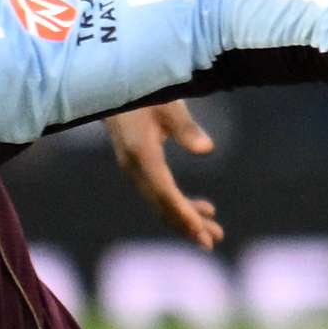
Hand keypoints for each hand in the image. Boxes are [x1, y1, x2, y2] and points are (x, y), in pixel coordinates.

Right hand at [104, 100, 221, 249]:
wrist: (112, 86)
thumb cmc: (144, 90)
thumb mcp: (168, 104)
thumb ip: (186, 127)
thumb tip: (207, 150)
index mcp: (141, 154)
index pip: (163, 192)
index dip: (183, 213)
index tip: (200, 231)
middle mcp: (134, 167)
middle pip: (162, 204)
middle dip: (187, 225)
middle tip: (213, 242)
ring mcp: (134, 168)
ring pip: (161, 202)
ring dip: (187, 218)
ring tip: (215, 232)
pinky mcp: (139, 166)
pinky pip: (159, 193)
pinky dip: (180, 204)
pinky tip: (203, 210)